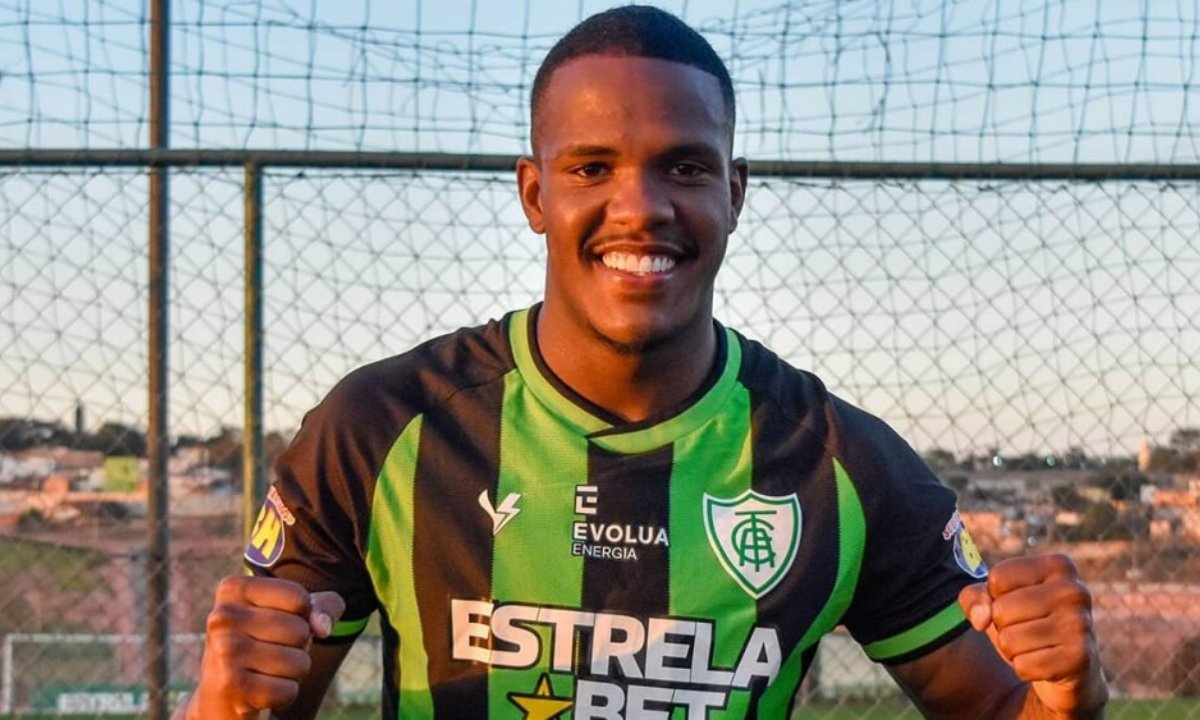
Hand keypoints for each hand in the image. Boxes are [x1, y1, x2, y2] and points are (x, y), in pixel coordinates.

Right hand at [184, 575, 344, 719]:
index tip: (281, 619)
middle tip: (273, 648)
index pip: (299, 598)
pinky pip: (288, 691)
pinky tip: (262, 688)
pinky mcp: (231, 687)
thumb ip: (323, 606)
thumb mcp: (293, 611)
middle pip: (300, 631)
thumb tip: (322, 628)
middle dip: (300, 645)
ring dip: (294, 671)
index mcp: (234, 588)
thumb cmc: (264, 638)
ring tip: (268, 668)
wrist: (223, 688)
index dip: (303, 614)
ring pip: (298, 663)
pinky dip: (285, 693)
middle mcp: (222, 617)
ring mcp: (224, 652)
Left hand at [958, 554, 1107, 717]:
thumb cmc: (1029, 623)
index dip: (996, 596)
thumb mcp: (998, 600)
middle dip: (1003, 626)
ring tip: (1036, 646)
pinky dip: (1025, 669)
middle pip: (1000, 610)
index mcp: (1058, 565)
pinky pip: (1023, 666)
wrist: (1072, 668)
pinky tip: (1044, 663)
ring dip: (1013, 650)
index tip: (1019, 602)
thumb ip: (974, 598)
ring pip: (1009, 640)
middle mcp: (1074, 591)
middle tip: (1028, 630)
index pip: (997, 577)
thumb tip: (982, 618)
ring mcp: (1080, 624)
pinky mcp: (1079, 658)